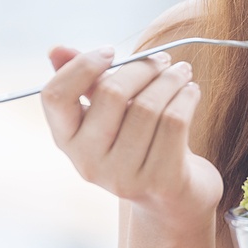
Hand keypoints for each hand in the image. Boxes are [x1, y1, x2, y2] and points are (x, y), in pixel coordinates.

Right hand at [41, 46, 222, 229]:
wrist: (172, 198)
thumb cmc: (138, 144)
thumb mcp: (109, 115)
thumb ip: (85, 82)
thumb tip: (56, 49)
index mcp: (67, 140)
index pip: (55, 96)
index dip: (82, 66)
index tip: (111, 51)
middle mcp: (88, 162)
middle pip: (111, 93)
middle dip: (142, 67)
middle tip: (163, 59)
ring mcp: (123, 176)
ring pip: (148, 106)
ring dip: (171, 80)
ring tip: (181, 73)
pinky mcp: (159, 181)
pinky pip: (175, 122)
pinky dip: (186, 98)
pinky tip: (191, 92)